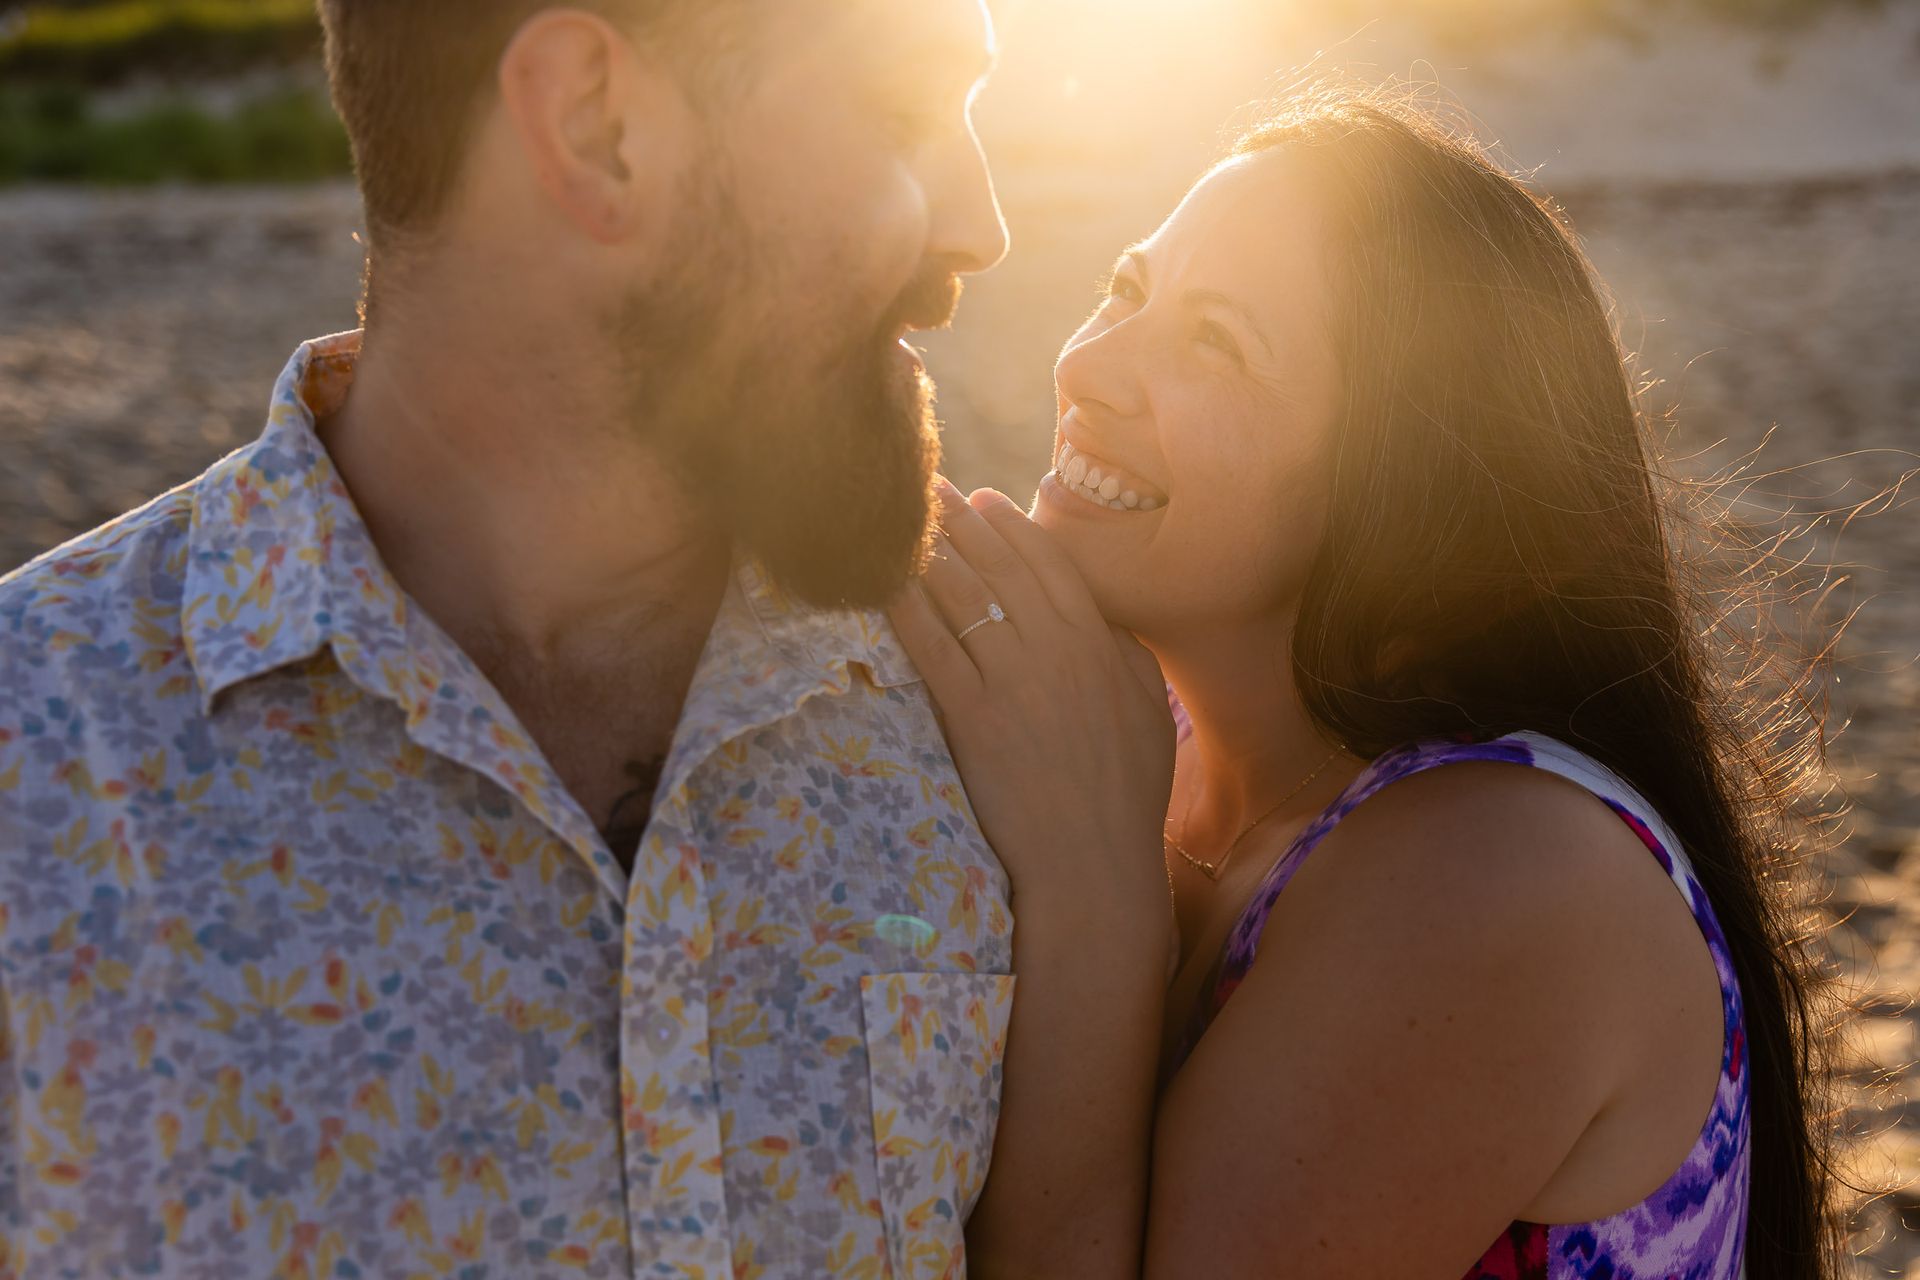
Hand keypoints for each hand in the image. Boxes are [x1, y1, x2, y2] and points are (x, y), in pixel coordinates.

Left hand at [887, 477, 1175, 930]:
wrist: (1093, 864)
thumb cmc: (1126, 795)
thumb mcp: (1148, 710)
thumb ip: (1126, 652)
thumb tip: (1103, 616)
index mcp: (1102, 644)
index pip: (1050, 565)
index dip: (1013, 528)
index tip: (985, 500)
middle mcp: (1057, 650)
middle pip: (999, 567)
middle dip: (960, 522)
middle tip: (928, 490)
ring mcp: (1013, 681)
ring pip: (961, 596)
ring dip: (927, 549)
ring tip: (899, 519)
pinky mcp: (973, 717)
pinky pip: (930, 647)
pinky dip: (904, 608)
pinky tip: (880, 581)